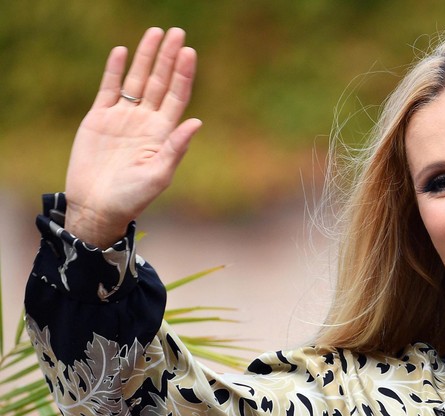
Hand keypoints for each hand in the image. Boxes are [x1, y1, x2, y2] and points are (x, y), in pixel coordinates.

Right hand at [64, 27, 201, 247]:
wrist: (98, 206)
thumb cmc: (132, 197)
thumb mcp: (159, 175)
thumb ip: (176, 147)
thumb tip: (197, 121)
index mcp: (163, 133)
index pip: (177, 96)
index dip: (183, 74)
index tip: (189, 52)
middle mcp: (145, 121)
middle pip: (160, 81)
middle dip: (168, 57)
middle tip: (177, 32)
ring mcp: (123, 117)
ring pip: (137, 80)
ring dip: (145, 57)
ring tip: (155, 33)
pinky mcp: (99, 118)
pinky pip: (109, 88)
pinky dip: (115, 70)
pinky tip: (122, 52)